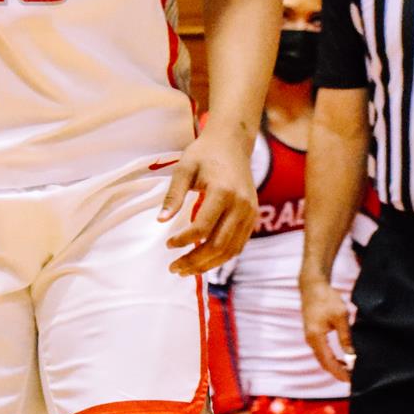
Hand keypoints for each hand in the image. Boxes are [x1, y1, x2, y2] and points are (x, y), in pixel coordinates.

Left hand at [158, 131, 256, 275]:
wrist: (232, 143)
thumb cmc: (204, 154)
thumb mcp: (184, 169)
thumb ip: (174, 195)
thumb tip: (160, 221)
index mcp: (223, 192)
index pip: (203, 227)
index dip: (184, 241)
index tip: (168, 245)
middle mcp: (241, 205)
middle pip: (218, 244)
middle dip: (195, 261)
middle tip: (174, 269)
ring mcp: (250, 212)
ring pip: (231, 249)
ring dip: (208, 264)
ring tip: (186, 271)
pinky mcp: (253, 216)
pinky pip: (239, 244)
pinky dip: (222, 257)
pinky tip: (204, 261)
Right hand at [300, 274, 353, 381]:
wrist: (312, 286)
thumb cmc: (326, 298)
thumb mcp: (340, 317)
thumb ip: (345, 337)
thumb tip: (352, 356)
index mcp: (316, 337)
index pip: (328, 362)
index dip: (340, 373)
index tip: (352, 380)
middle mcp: (310, 340)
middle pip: (324, 363)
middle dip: (338, 373)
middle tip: (353, 378)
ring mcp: (310, 337)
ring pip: (322, 359)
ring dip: (335, 366)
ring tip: (350, 371)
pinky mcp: (312, 334)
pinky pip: (322, 352)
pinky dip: (331, 359)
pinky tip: (342, 359)